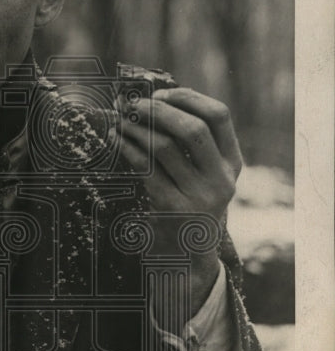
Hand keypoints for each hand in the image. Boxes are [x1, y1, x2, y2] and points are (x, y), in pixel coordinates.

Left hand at [116, 87, 242, 323]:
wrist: (188, 258)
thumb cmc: (189, 204)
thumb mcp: (203, 176)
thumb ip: (190, 144)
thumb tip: (153, 99)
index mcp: (233, 163)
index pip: (220, 116)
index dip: (189, 98)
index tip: (162, 93)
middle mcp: (222, 179)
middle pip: (193, 129)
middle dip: (158, 110)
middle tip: (132, 103)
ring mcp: (199, 196)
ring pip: (164, 147)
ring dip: (136, 128)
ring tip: (119, 119)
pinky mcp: (173, 209)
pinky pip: (146, 169)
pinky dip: (127, 149)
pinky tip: (116, 140)